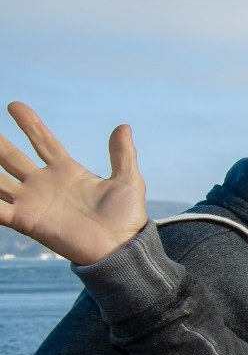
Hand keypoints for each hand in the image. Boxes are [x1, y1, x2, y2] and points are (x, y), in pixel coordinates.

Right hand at [0, 102, 148, 264]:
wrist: (121, 250)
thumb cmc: (126, 219)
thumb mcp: (128, 181)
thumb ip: (122, 154)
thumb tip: (123, 126)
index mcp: (67, 171)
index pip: (43, 141)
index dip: (29, 124)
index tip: (14, 105)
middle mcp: (45, 184)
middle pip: (12, 157)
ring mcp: (33, 202)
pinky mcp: (26, 221)